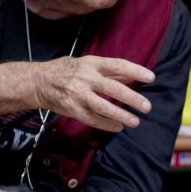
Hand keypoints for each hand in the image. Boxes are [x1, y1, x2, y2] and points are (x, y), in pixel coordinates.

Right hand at [36, 55, 154, 131]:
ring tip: (135, 122)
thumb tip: (132, 77)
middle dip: (132, 98)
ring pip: (103, 107)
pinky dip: (106, 124)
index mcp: (91, 64)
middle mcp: (86, 78)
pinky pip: (92, 119)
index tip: (151, 77)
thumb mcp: (87, 64)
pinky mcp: (72, 109)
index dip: (135, 71)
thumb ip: (109, 72)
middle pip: (113, 88)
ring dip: (121, 115)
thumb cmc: (67, 71)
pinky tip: (118, 127)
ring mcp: (78, 95)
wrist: (38, 82)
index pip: (118, 65)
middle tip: (147, 107)